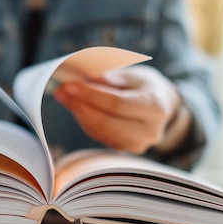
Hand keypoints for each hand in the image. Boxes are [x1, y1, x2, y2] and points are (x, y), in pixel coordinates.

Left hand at [54, 65, 190, 153]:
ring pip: (100, 131)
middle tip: (61, 91)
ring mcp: (138, 144)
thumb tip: (83, 79)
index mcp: (156, 107)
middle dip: (80, 105)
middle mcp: (150, 131)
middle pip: (107, 122)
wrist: (162, 106)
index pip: (117, 104)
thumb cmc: (144, 86)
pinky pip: (100, 136)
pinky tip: (76, 107)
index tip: (69, 85)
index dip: (91, 96)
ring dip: (78, 113)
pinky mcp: (125, 149)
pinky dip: (85, 121)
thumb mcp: (132, 74)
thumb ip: (109, 78)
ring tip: (64, 96)